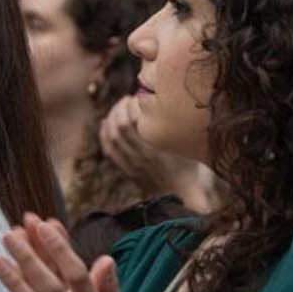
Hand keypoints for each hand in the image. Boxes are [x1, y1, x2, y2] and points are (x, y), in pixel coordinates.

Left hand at [99, 97, 214, 210]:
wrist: (179, 194)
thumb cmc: (187, 168)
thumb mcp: (187, 147)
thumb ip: (178, 128)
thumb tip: (169, 102)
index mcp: (153, 148)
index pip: (131, 121)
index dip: (131, 106)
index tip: (138, 97)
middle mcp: (139, 156)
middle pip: (118, 126)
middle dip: (120, 108)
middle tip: (127, 99)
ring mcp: (130, 164)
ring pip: (111, 137)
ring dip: (112, 118)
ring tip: (119, 108)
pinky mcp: (126, 169)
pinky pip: (108, 149)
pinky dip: (104, 134)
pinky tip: (106, 123)